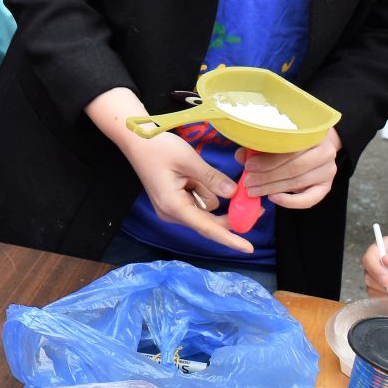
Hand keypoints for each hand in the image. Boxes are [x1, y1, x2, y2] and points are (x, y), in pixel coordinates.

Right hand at [120, 131, 243, 252]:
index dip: (229, 238)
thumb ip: (212, 178)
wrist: (135, 139)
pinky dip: (201, 189)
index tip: (248, 248)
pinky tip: (189, 174)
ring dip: (207, 191)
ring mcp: (172, 208)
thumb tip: (234, 194)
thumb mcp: (189, 159)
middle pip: (208, 220)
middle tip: (252, 203)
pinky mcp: (174, 202)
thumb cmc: (157, 147)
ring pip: (205, 208)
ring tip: (191, 170)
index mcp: (173, 206)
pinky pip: (197, 201)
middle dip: (227, 211)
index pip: (207, 228)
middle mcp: (172, 213)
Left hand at [235, 130, 340, 207]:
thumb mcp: (276, 139)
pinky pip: (309, 199)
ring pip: (298, 182)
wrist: (316, 146)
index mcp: (312, 133)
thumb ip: (259, 145)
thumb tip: (241, 156)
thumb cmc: (292, 141)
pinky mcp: (326, 186)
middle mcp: (325, 151)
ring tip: (254, 190)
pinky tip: (273, 198)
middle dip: (267, 176)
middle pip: (294, 167)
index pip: (289, 148)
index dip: (267, 159)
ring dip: (272, 188)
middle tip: (248, 182)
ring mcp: (328, 170)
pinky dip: (290, 201)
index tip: (248, 165)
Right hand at [363, 232, 387, 296]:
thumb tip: (386, 260)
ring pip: (374, 289)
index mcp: (380, 248)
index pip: (369, 260)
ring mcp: (381, 276)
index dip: (375, 271)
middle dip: (386, 286)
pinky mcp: (387, 287)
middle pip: (370, 277)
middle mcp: (377, 262)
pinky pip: (381, 296)